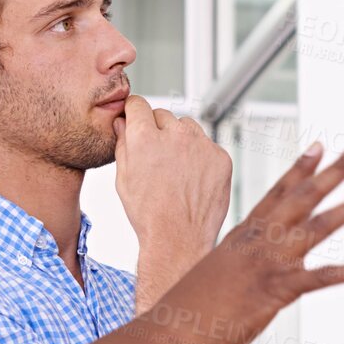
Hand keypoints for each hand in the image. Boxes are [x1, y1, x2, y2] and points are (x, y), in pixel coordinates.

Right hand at [113, 94, 231, 258]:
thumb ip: (123, 144)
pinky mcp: (220, 157)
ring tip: (176, 170)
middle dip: (158, 130)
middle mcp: (174, 135)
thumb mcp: (123, 178)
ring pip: (188, 127)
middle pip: (164, 116)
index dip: (135, 112)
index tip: (136, 118)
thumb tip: (123, 123)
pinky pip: (207, 145)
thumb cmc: (148, 213)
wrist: (178, 240)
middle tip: (156, 157)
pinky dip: (200, 157)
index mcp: (144, 137)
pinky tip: (193, 179)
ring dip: (181, 140)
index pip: (139, 104)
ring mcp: (201, 145)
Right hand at [133, 138, 343, 343]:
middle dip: (337, 168)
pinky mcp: (279, 289)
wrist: (176, 324)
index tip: (321, 145)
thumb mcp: (221, 270)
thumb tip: (265, 267)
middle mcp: (262, 238)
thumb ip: (248, 262)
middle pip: (306, 194)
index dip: (303, 167)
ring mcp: (272, 261)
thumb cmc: (195, 304)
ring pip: (320, 225)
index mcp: (248, 232)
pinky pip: (323, 277)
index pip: (280, 190)